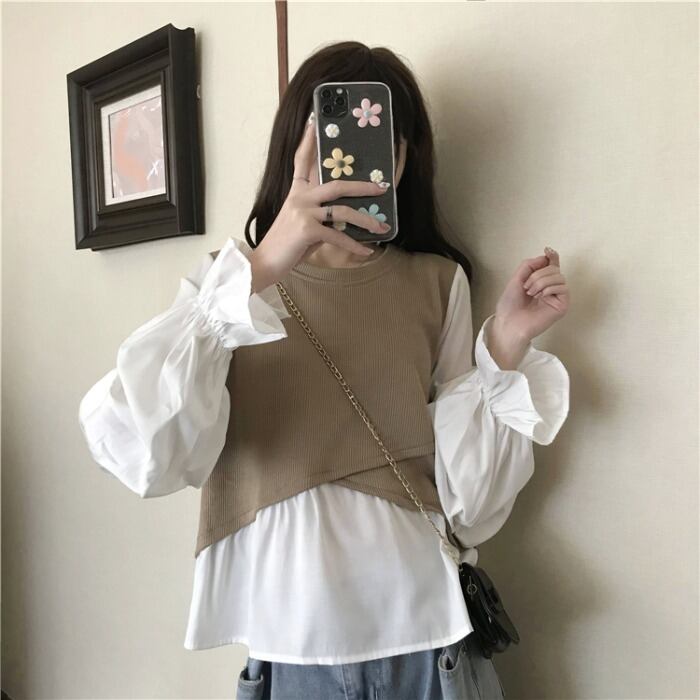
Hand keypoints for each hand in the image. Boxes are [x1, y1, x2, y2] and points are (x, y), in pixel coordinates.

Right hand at [249, 113, 390, 291]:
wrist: (265, 263)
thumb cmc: (286, 245)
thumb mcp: (303, 224)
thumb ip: (321, 215)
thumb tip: (348, 217)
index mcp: (296, 192)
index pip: (302, 160)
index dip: (308, 139)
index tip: (314, 120)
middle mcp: (300, 197)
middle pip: (337, 185)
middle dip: (362, 187)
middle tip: (382, 188)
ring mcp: (303, 212)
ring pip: (343, 211)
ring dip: (366, 220)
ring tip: (382, 227)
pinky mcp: (307, 230)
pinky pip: (338, 236)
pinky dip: (355, 245)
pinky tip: (367, 251)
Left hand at [493, 246, 569, 344]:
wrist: (509, 322)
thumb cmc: (510, 305)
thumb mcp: (516, 279)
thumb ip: (529, 265)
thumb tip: (546, 256)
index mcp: (540, 282)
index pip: (551, 265)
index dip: (552, 256)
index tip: (547, 250)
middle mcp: (550, 288)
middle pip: (554, 268)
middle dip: (538, 274)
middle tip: (526, 287)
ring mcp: (557, 297)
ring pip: (559, 276)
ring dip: (541, 282)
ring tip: (531, 293)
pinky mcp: (562, 305)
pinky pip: (563, 287)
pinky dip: (549, 288)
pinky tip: (540, 297)